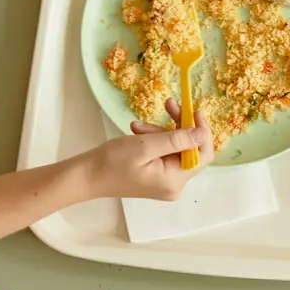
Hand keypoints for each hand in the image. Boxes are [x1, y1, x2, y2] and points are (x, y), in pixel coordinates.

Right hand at [78, 102, 208, 200]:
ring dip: (160, 131)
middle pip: (189, 150)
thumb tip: (202, 133)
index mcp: (175, 180)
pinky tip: (137, 132)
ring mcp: (164, 182)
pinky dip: (153, 140)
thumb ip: (177, 139)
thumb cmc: (111, 163)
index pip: (203, 155)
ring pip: (174, 149)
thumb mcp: (146, 146)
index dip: (202, 132)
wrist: (86, 176)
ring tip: (138, 126)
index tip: (194, 111)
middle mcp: (174, 184)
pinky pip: (163, 153)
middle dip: (179, 126)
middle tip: (169, 104)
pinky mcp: (155, 177)